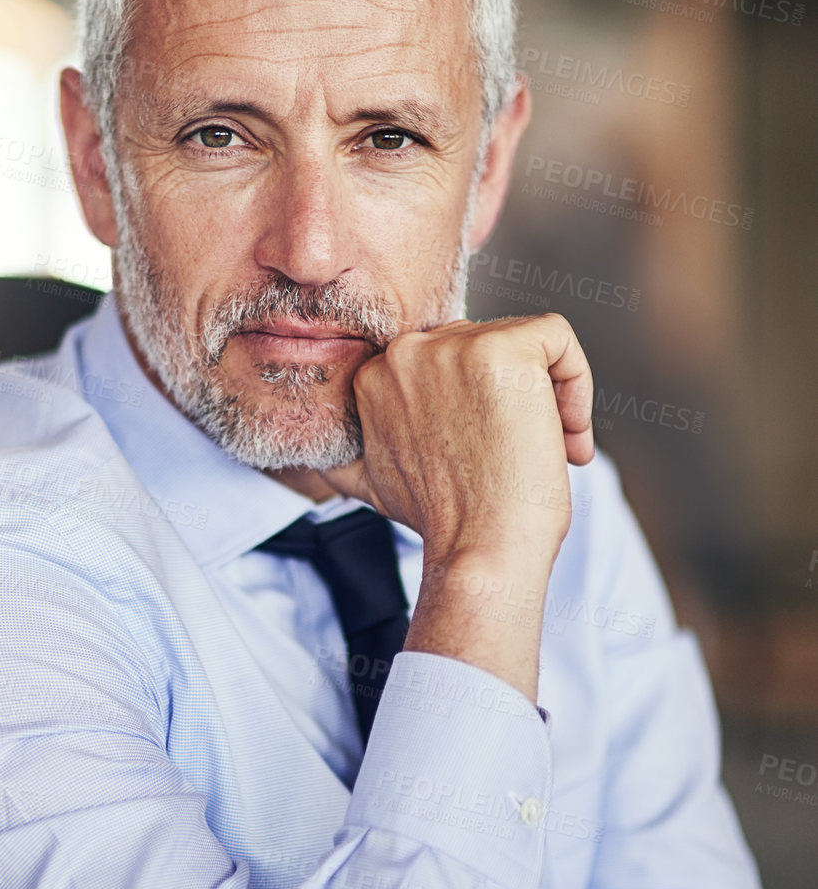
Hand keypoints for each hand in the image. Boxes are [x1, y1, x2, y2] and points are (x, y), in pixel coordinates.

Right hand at [322, 315, 593, 702]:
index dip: (477, 405)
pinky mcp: (504, 349)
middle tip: (523, 457)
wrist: (478, 550)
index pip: (447, 360)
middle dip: (513, 401)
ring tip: (552, 451)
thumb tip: (310, 464)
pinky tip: (569, 437)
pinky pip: (558, 338)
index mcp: (374, 375)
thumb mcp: (371, 486)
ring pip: (523, 344)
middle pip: (484, 347)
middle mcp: (406, 351)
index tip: (489, 455)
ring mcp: (453, 347)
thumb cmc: (441, 524)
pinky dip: (578, 381)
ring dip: (549, 398)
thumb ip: (346, 459)